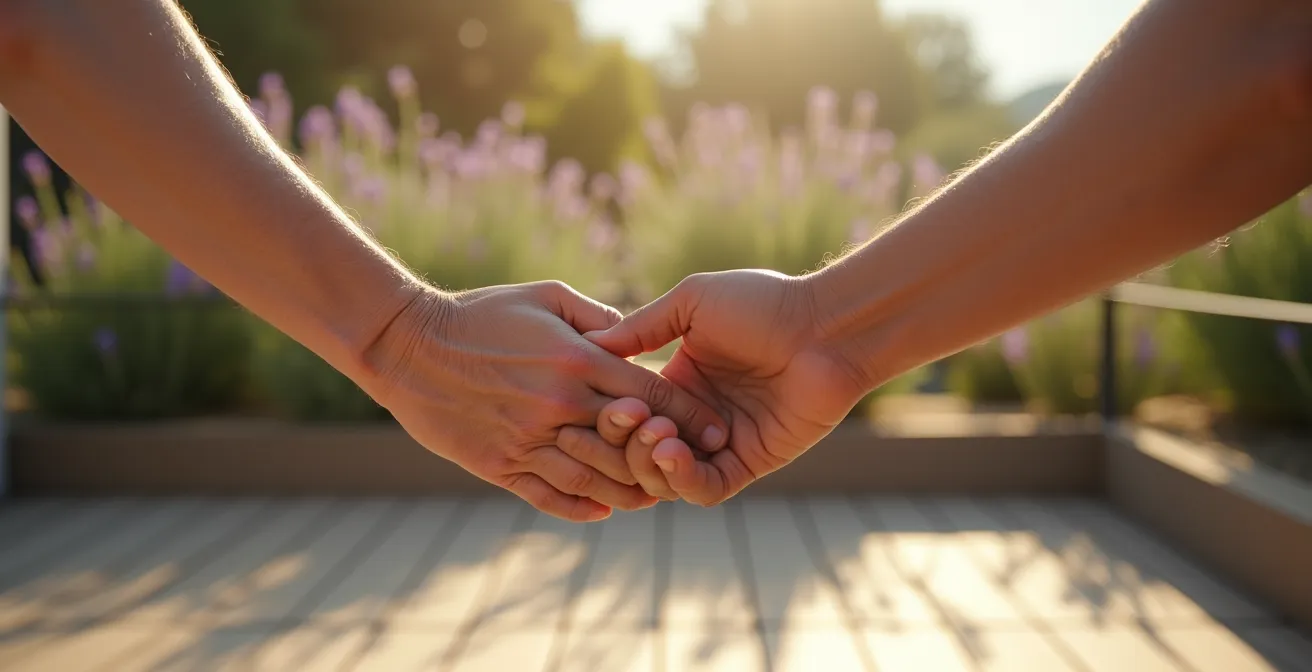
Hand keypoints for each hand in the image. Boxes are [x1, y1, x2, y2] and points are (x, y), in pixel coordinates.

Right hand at [359, 280, 728, 521]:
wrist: (407, 342)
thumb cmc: (482, 310)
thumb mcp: (548, 295)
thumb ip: (599, 319)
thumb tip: (635, 340)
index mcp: (576, 360)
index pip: (651, 396)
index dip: (689, 417)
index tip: (715, 428)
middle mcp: (557, 405)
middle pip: (631, 447)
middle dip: (668, 460)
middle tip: (694, 466)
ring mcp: (526, 438)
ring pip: (595, 480)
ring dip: (631, 491)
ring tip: (655, 495)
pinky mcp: (497, 464)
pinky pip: (549, 496)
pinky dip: (581, 508)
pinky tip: (603, 509)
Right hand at [585, 270, 869, 504]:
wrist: (824, 326)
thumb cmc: (763, 303)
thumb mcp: (692, 303)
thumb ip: (642, 326)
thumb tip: (589, 343)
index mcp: (675, 382)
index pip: (625, 412)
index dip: (607, 413)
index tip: (600, 400)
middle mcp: (693, 417)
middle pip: (637, 452)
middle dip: (625, 443)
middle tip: (634, 421)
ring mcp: (719, 445)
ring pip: (664, 479)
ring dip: (649, 463)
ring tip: (658, 435)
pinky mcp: (748, 464)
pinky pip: (705, 489)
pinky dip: (682, 480)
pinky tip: (674, 453)